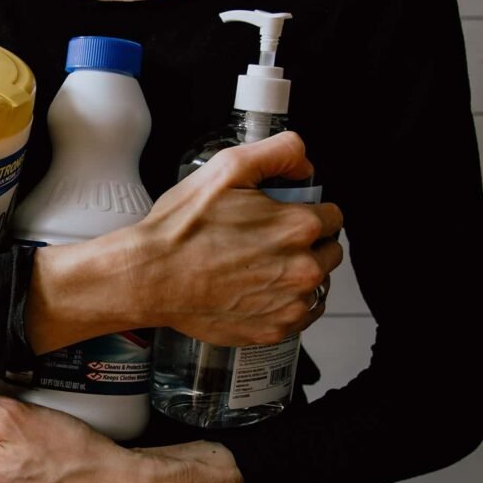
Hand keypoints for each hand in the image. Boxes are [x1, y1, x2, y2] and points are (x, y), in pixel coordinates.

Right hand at [25, 131, 342, 353]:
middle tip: (264, 241)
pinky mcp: (274, 331)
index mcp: (298, 226)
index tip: (281, 217)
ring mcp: (290, 304)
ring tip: (256, 268)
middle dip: (305, 243)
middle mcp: (303, 269)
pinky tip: (255, 292)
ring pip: (316, 284)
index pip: (332, 216)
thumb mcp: (227, 168)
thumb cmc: (181, 228)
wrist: (150, 277)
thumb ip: (278, 152)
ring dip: (296, 274)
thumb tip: (305, 163)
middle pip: (329, 251)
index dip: (306, 211)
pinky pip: (300, 315)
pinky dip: (284, 304)